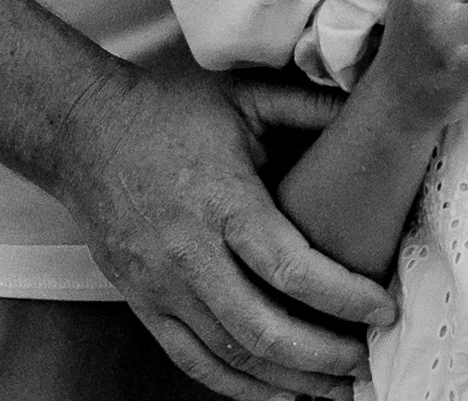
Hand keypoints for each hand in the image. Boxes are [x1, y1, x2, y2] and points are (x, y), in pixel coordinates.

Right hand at [52, 58, 393, 400]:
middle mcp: (190, 254)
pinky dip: (239, 388)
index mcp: (222, 201)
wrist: (84, 132)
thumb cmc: (167, 111)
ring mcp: (162, 287)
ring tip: (337, 387)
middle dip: (324, 356)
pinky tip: (278, 392)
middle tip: (368, 360)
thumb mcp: (242, 97)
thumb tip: (365, 108)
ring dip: (290, 381)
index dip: (342, 297)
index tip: (383, 309)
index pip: (289, 267)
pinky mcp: (144, 305)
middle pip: (262, 329)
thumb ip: (306, 107)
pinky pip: (194, 363)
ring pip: (231, 357)